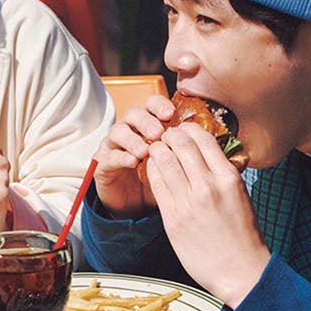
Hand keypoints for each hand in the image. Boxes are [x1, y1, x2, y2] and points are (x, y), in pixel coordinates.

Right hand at [92, 92, 174, 219]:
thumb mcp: (174, 165)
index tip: (171, 113)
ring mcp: (114, 146)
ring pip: (118, 131)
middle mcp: (130, 131)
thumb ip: (185, 150)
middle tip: (158, 132)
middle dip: (146, 121)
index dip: (159, 105)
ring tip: (145, 150)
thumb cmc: (157, 181)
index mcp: (148, 126)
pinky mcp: (103, 163)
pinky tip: (133, 162)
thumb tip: (207, 139)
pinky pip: (109, 155)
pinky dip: (121, 157)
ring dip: (133, 138)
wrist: (136, 206)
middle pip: (133, 114)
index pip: (151, 105)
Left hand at [143, 118, 268, 307]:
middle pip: (180, 145)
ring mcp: (188, 203)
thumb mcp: (240, 196)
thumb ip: (222, 174)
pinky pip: (157, 185)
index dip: (188, 129)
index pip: (203, 138)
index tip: (182, 129)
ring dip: (157, 150)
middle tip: (164, 137)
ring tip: (155, 149)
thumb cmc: (243, 236)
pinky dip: (152, 171)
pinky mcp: (173, 220)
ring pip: (163, 161)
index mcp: (228, 178)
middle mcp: (208, 186)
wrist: (240, 271)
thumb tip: (206, 156)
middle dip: (169, 136)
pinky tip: (153, 169)